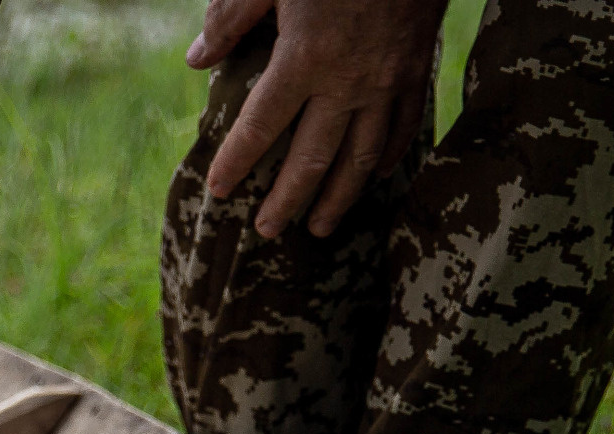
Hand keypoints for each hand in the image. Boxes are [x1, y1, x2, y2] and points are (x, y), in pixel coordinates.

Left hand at [186, 0, 443, 239]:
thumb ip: (230, 19)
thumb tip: (197, 61)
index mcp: (304, 59)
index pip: (260, 126)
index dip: (236, 161)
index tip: (219, 190)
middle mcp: (347, 82)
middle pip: (312, 158)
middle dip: (288, 200)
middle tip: (268, 231)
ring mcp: (387, 81)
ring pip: (361, 156)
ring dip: (339, 197)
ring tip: (320, 228)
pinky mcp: (416, 69)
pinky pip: (402, 126)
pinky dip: (387, 157)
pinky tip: (374, 177)